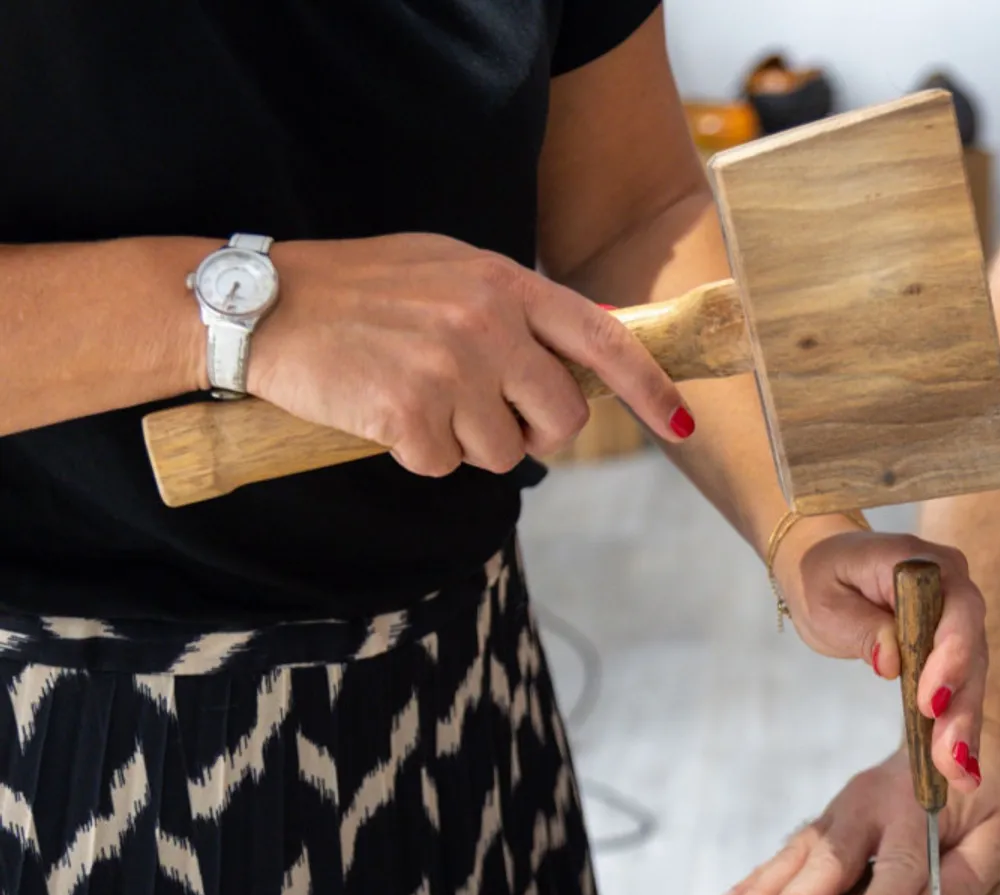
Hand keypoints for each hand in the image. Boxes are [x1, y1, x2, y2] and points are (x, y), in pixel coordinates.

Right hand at [248, 234, 691, 476]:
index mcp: (508, 284)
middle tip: (488, 416)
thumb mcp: (451, 271)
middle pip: (561, 419)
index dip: (650, 390)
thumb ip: (517, 308)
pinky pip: (444, 466)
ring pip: (504, 454)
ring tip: (419, 398)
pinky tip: (386, 414)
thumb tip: (579, 354)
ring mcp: (450, 370)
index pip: (604, 342)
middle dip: (534, 433)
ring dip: (468, 444)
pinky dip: (417, 454)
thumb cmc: (361, 287)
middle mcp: (489, 324)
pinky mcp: (409, 414)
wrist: (265, 302)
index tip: (681, 425)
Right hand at [714, 740, 999, 894]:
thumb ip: (970, 873)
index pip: (898, 865)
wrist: (966, 727)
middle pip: (829, 862)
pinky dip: (757, 877)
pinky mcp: (828, 818)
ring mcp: (843, 809)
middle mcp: (871, 806)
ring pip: (797, 856)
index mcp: (918, 809)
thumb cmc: (986, 792)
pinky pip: (789, 850)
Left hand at [772, 519, 988, 789]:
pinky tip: (962, 771)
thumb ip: (862, 627)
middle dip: (962, 707)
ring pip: (972, 678)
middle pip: (972, 651)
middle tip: (950, 755)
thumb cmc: (823, 578)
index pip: (955, 608)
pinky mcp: (952, 652)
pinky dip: (960, 731)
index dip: (951, 655)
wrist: (826, 569)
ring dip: (965, 727)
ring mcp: (957, 622)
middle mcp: (953, 589)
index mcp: (922, 565)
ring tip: (958, 773)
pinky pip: (960, 691)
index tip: (930, 702)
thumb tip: (891, 660)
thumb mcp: (825, 599)